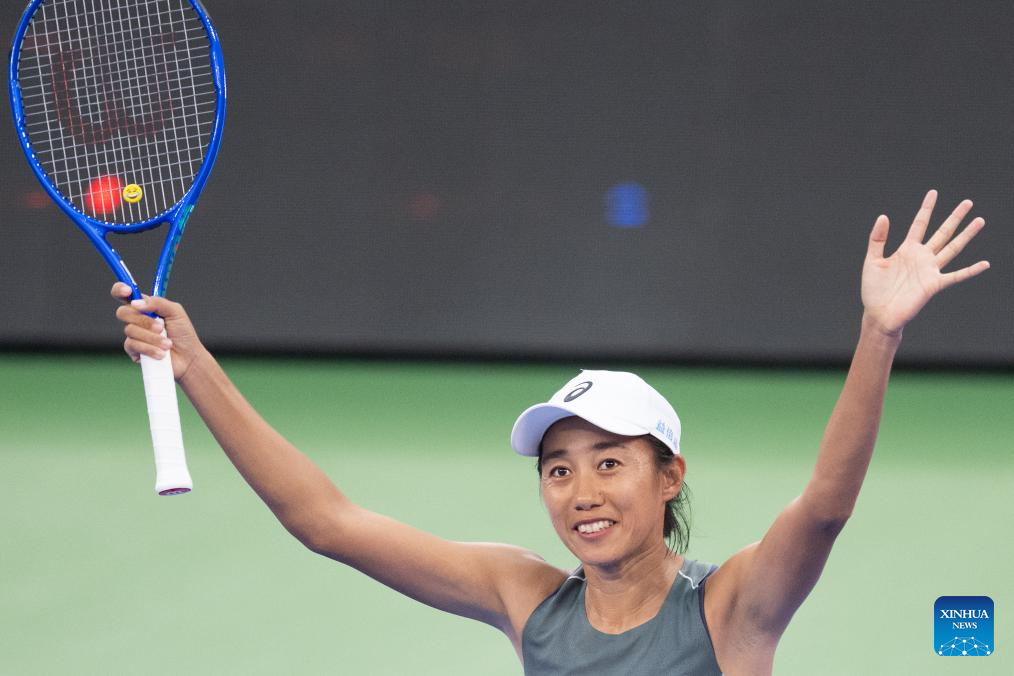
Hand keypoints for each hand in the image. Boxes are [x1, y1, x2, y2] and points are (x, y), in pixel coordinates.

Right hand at [111, 282, 203, 380]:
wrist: (188, 358)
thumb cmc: (183, 334)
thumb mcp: (175, 312)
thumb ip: (158, 303)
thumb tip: (136, 303)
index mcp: (145, 307)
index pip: (124, 295)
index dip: (120, 290)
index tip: (128, 291)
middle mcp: (136, 320)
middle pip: (123, 312)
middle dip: (143, 320)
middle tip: (161, 327)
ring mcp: (133, 335)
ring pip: (130, 330)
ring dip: (152, 338)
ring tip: (168, 344)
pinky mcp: (133, 351)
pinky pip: (132, 345)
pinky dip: (149, 348)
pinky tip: (161, 354)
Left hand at [861, 190, 989, 336]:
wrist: (878, 314)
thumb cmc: (873, 290)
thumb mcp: (872, 260)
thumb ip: (878, 239)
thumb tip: (883, 215)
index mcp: (906, 249)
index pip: (919, 224)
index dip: (927, 208)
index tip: (933, 193)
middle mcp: (921, 257)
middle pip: (942, 232)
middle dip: (954, 217)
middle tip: (968, 202)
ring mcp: (930, 270)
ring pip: (952, 248)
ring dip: (966, 235)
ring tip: (979, 221)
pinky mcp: (934, 285)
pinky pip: (956, 276)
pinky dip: (970, 270)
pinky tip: (985, 263)